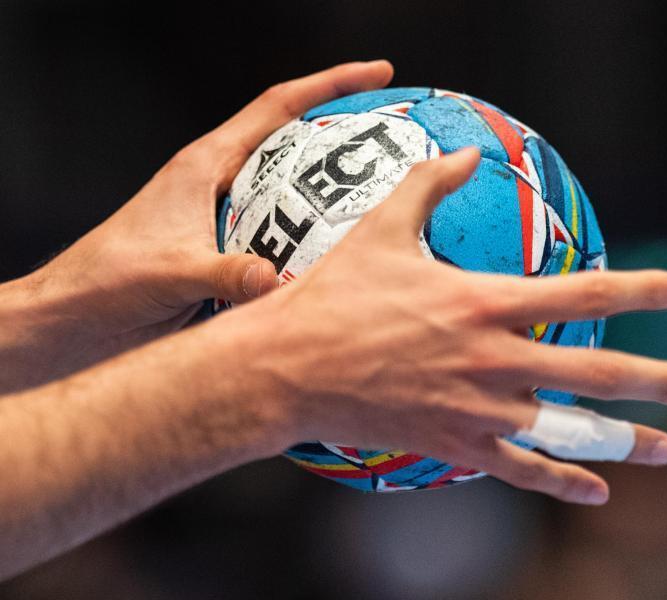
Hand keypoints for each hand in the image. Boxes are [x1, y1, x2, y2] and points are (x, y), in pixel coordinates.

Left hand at [0, 61, 393, 389]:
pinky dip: (316, 234)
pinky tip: (341, 253)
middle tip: (395, 133)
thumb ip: (223, 272)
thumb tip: (272, 279)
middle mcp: (221, 183)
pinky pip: (288, 233)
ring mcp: (228, 215)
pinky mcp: (230, 248)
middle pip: (295, 141)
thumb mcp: (169, 272)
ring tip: (382, 195)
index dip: (330, 85)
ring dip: (334, 188)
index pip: (278, 108)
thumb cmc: (108, 280)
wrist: (79, 313)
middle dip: (344, 129)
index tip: (377, 74)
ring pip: (295, 190)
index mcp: (206, 166)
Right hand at [210, 147, 666, 504]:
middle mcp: (492, 359)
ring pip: (569, 431)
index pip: (581, 295)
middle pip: (596, 372)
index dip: (637, 290)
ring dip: (625, 441)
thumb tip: (466, 151)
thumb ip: (430, 184)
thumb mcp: (380, 227)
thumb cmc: (332, 294)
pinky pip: (520, 470)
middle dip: (657, 380)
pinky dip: (561, 482)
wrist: (288, 367)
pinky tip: (593, 490)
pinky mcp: (454, 443)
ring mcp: (476, 408)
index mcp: (482, 302)